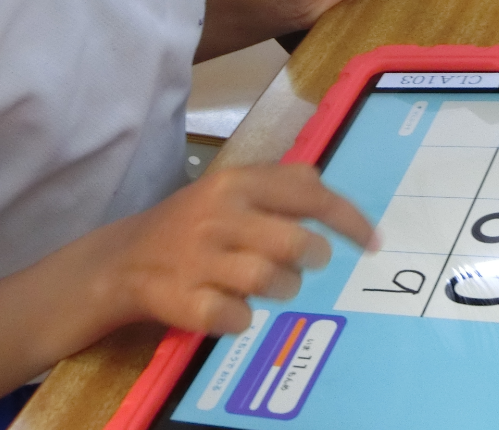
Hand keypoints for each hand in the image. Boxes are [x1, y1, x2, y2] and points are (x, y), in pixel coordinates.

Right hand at [110, 164, 375, 335]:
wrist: (124, 258)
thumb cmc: (191, 222)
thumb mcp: (229, 188)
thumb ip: (277, 182)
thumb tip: (321, 178)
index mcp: (235, 183)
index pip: (308, 195)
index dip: (349, 220)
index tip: (374, 242)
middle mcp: (218, 216)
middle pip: (294, 241)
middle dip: (313, 256)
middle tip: (310, 261)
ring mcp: (199, 259)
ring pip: (270, 280)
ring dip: (283, 288)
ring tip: (273, 284)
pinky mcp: (183, 300)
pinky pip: (236, 318)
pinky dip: (243, 319)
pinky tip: (233, 307)